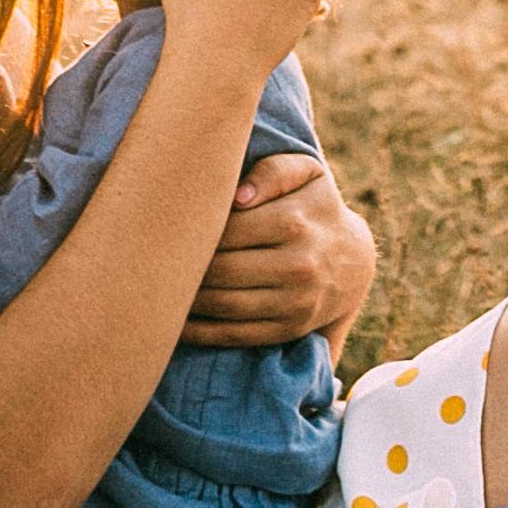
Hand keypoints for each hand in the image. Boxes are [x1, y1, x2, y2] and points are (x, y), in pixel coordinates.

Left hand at [176, 151, 377, 352]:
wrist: (353, 259)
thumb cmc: (314, 206)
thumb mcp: (306, 174)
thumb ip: (272, 173)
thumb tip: (238, 198)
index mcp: (294, 221)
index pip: (226, 229)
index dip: (194, 230)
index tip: (169, 228)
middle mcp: (298, 265)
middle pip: (220, 270)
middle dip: (184, 267)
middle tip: (155, 259)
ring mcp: (295, 302)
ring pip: (223, 305)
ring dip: (186, 300)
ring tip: (159, 288)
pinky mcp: (288, 329)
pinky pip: (235, 334)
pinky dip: (200, 331)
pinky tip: (176, 320)